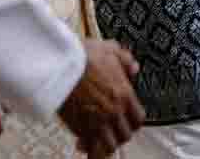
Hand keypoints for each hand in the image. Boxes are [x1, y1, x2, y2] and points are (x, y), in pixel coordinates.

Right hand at [59, 39, 145, 158]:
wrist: (60, 65)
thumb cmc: (81, 57)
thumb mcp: (109, 50)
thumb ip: (125, 60)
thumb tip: (133, 68)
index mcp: (124, 94)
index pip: (138, 118)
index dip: (133, 122)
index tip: (127, 122)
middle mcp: (114, 111)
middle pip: (125, 135)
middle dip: (119, 134)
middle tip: (111, 131)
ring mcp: (99, 122)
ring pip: (110, 146)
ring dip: (105, 143)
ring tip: (97, 139)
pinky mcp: (81, 129)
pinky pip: (91, 148)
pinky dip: (89, 149)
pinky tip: (82, 144)